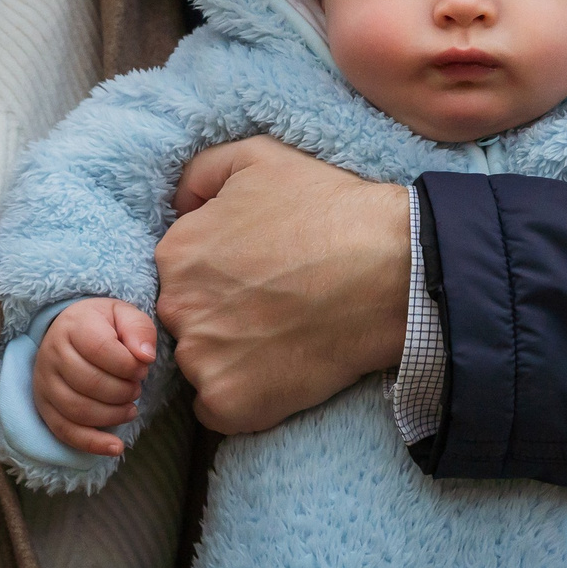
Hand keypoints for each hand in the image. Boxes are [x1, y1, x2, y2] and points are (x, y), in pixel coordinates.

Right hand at [36, 297, 159, 456]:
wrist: (70, 331)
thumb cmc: (103, 325)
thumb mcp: (124, 315)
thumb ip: (139, 330)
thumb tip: (146, 357)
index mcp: (73, 326)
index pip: (100, 349)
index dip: (128, 365)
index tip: (143, 368)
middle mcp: (52, 354)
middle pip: (89, 382)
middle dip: (123, 390)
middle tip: (137, 388)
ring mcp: (44, 383)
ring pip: (78, 409)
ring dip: (112, 415)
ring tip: (130, 408)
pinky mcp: (44, 407)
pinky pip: (65, 432)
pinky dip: (92, 443)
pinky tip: (116, 447)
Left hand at [156, 135, 410, 433]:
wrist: (390, 269)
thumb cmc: (327, 209)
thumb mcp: (257, 157)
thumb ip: (199, 174)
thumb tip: (176, 204)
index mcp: (176, 253)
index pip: (178, 275)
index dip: (217, 277)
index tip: (254, 277)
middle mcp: (176, 307)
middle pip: (185, 320)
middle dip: (219, 316)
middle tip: (271, 306)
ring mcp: (202, 360)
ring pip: (199, 365)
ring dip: (229, 358)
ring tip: (281, 337)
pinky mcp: (231, 404)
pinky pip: (217, 410)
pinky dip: (242, 398)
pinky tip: (278, 371)